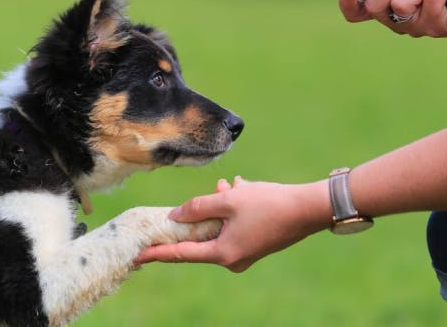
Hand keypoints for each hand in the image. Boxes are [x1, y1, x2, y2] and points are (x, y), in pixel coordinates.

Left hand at [135, 177, 329, 271]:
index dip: (157, 253)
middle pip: (202, 238)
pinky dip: (233, 209)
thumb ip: (198, 207)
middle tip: (203, 197)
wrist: (309, 209)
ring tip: (230, 186)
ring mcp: (246, 253)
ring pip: (220, 227)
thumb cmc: (269, 203)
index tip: (137, 255)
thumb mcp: (228, 200)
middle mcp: (233, 259)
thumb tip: (174, 215)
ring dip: (220, 206)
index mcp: (223, 253)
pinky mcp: (256, 244)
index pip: (181, 254)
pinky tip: (241, 188)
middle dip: (200, 214)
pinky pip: (234, 226)